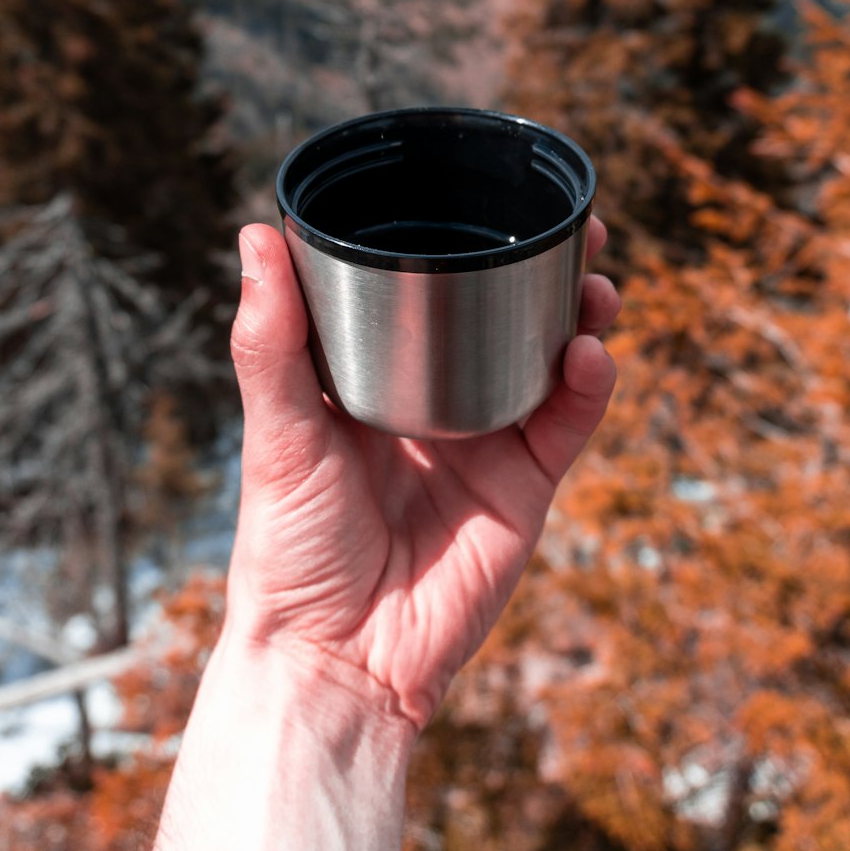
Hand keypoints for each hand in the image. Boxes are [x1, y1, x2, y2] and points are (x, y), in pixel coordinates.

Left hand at [226, 217, 618, 728]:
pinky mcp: (525, 487)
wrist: (337, 656)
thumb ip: (270, 340)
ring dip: (581, 315)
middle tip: (575, 228)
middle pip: (505, 318)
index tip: (484, 194)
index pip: (427, 295)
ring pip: (549, 361)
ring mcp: (487, 441)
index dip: (463, 246)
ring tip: (595, 279)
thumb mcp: (276, 433)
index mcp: (378, 378)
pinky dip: (586, 385)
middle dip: (544, 272)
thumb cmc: (289, 547)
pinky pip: (567, 424)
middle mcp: (438, 400)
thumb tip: (254, 233)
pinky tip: (588, 351)